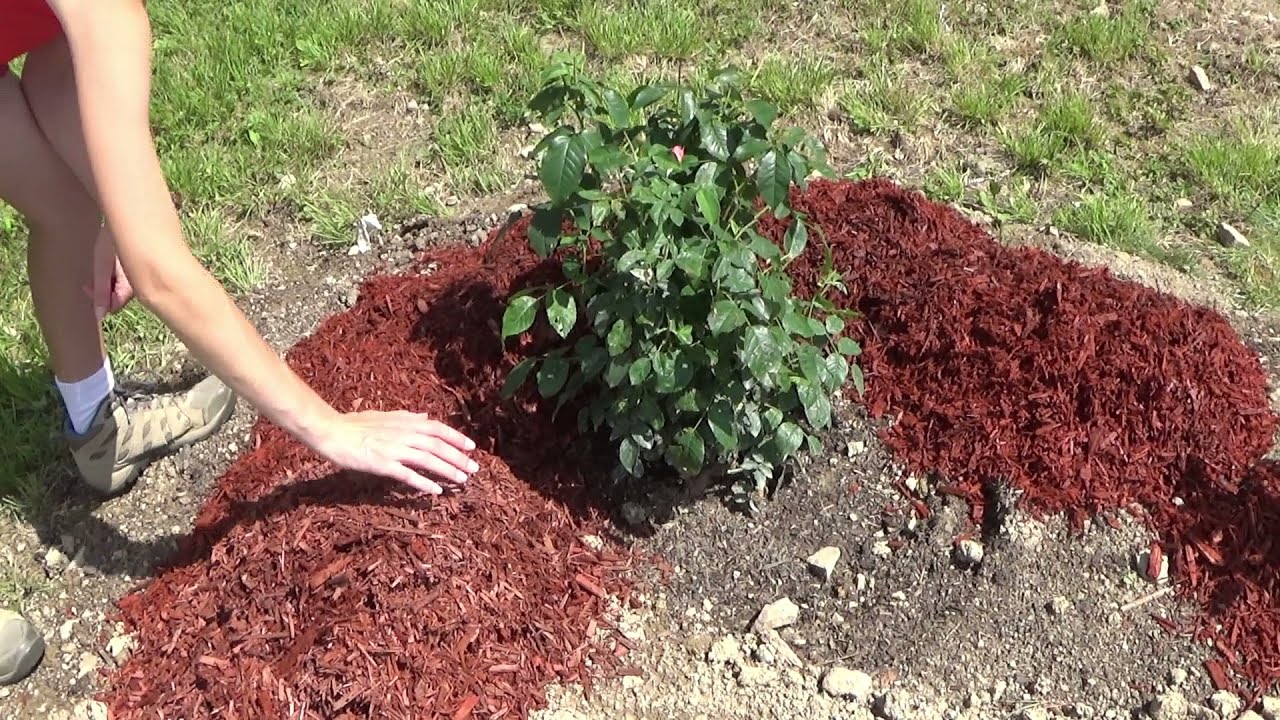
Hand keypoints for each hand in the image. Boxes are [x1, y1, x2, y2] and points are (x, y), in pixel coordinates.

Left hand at [84, 230, 134, 319]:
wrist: (124, 217)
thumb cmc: (111, 240)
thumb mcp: (102, 267)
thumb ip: (100, 291)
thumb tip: (98, 316)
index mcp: (132, 286)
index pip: (113, 306)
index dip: (98, 299)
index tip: (87, 286)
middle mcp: (139, 284)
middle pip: (117, 298)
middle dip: (101, 291)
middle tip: (90, 279)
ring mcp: (139, 275)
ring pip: (120, 289)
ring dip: (106, 283)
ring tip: (99, 266)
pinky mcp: (137, 267)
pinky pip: (125, 280)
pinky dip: (113, 276)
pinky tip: (108, 263)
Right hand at [310, 410, 478, 493]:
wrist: (332, 431)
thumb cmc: (355, 424)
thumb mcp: (384, 415)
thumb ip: (407, 417)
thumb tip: (426, 417)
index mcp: (405, 421)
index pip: (438, 428)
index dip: (457, 437)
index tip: (471, 447)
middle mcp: (404, 434)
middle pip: (439, 446)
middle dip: (459, 458)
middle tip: (474, 469)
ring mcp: (395, 449)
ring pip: (429, 460)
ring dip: (447, 471)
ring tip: (462, 481)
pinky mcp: (383, 464)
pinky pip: (408, 475)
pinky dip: (424, 483)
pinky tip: (436, 492)